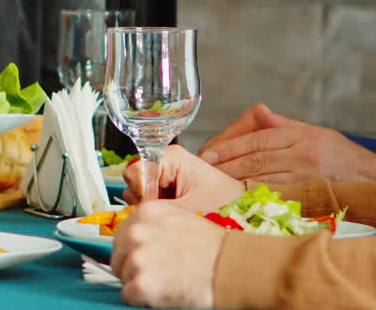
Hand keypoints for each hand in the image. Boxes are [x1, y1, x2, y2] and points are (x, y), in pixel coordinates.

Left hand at [110, 201, 224, 308]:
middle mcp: (136, 232)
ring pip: (123, 277)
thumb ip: (154, 226)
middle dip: (133, 267)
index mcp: (145, 213)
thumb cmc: (214, 247)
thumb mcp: (180, 219)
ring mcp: (137, 258)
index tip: (147, 258)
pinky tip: (164, 293)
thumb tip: (137, 241)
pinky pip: (129, 296)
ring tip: (167, 281)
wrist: (233, 267)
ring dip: (140, 283)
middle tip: (158, 274)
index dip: (134, 251)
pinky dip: (143, 299)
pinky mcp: (141, 284)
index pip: (123, 235)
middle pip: (118, 256)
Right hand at [122, 146, 243, 211]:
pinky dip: (155, 210)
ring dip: (149, 208)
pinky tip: (172, 214)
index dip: (142, 193)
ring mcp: (163, 173)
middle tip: (165, 213)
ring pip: (136, 191)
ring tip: (172, 214)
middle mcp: (164, 160)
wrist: (242, 212)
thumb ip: (160, 210)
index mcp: (170, 156)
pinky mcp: (164, 186)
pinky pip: (146, 199)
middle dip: (144, 202)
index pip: (135, 171)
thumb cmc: (224, 205)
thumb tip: (137, 218)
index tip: (155, 208)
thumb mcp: (190, 208)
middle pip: (133, 181)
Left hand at [198, 104, 375, 183]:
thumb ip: (282, 124)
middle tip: (205, 171)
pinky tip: (237, 198)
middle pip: (256, 159)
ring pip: (263, 179)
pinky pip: (276, 197)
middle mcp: (303, 154)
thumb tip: (257, 112)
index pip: (258, 139)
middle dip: (227, 165)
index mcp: (300, 135)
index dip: (231, 146)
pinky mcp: (310, 196)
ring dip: (235, 182)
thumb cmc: (340, 155)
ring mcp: (307, 177)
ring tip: (213, 184)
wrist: (375, 179)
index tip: (209, 155)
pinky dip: (255, 197)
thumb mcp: (313, 131)